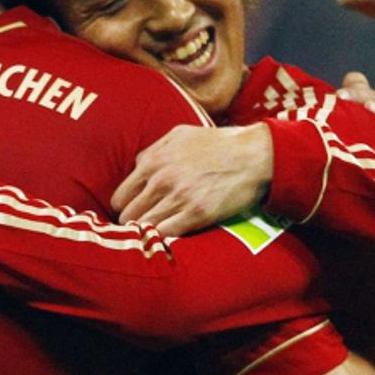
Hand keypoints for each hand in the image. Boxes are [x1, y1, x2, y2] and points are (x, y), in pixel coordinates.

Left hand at [112, 123, 272, 235]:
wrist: (254, 155)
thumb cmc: (218, 143)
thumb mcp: (180, 135)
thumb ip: (154, 150)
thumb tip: (138, 166)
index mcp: (154, 161)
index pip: (120, 197)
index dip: (125, 207)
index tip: (134, 213)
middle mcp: (161, 180)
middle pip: (128, 216)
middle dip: (134, 222)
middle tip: (143, 226)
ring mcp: (179, 198)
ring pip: (145, 227)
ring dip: (148, 232)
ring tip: (155, 234)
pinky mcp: (197, 214)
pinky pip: (166, 235)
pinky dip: (164, 238)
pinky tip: (169, 237)